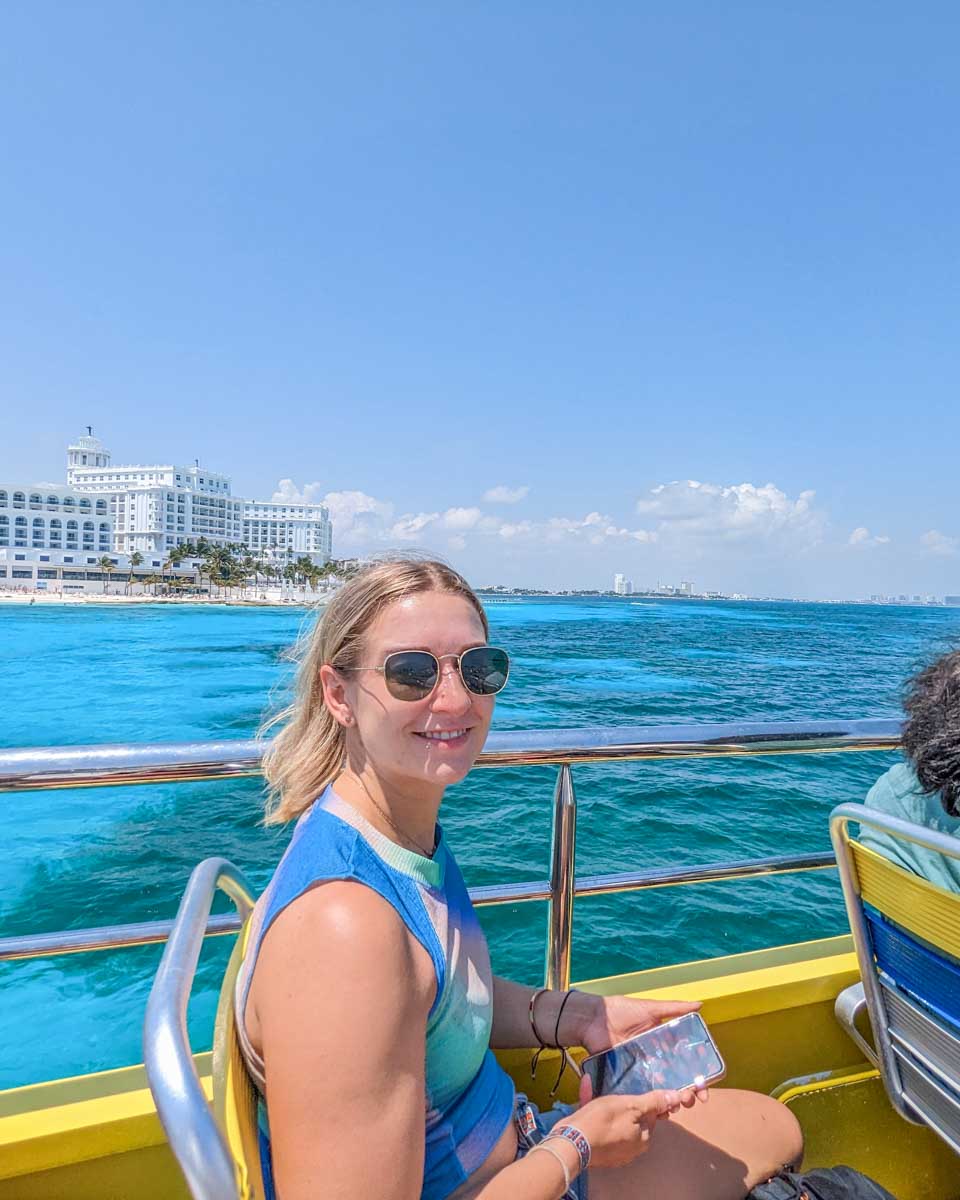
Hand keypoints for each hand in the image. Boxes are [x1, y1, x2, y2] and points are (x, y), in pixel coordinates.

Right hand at [570, 1072, 683, 1168]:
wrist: (572, 1141)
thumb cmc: (601, 1121)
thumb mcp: (629, 1105)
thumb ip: (653, 1102)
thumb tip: (675, 1098)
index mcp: (643, 1138)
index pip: (652, 1115)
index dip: (642, 1102)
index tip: (629, 1094)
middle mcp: (633, 1149)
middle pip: (634, 1120)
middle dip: (624, 1106)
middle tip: (611, 1096)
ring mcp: (616, 1153)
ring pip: (617, 1124)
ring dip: (609, 1109)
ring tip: (596, 1095)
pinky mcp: (600, 1152)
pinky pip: (603, 1129)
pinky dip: (598, 1116)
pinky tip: (587, 1100)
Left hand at [575, 993, 709, 1103]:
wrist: (592, 1020)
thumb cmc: (621, 1011)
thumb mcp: (650, 1008)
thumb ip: (674, 1009)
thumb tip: (700, 1005)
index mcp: (663, 1044)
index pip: (685, 1063)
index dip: (697, 1076)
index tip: (706, 1087)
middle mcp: (654, 1060)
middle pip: (676, 1081)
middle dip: (687, 1093)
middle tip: (691, 1100)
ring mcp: (641, 1071)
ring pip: (660, 1090)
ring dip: (671, 1100)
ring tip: (676, 1106)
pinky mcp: (626, 1078)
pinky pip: (641, 1093)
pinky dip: (650, 1102)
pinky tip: (658, 1110)